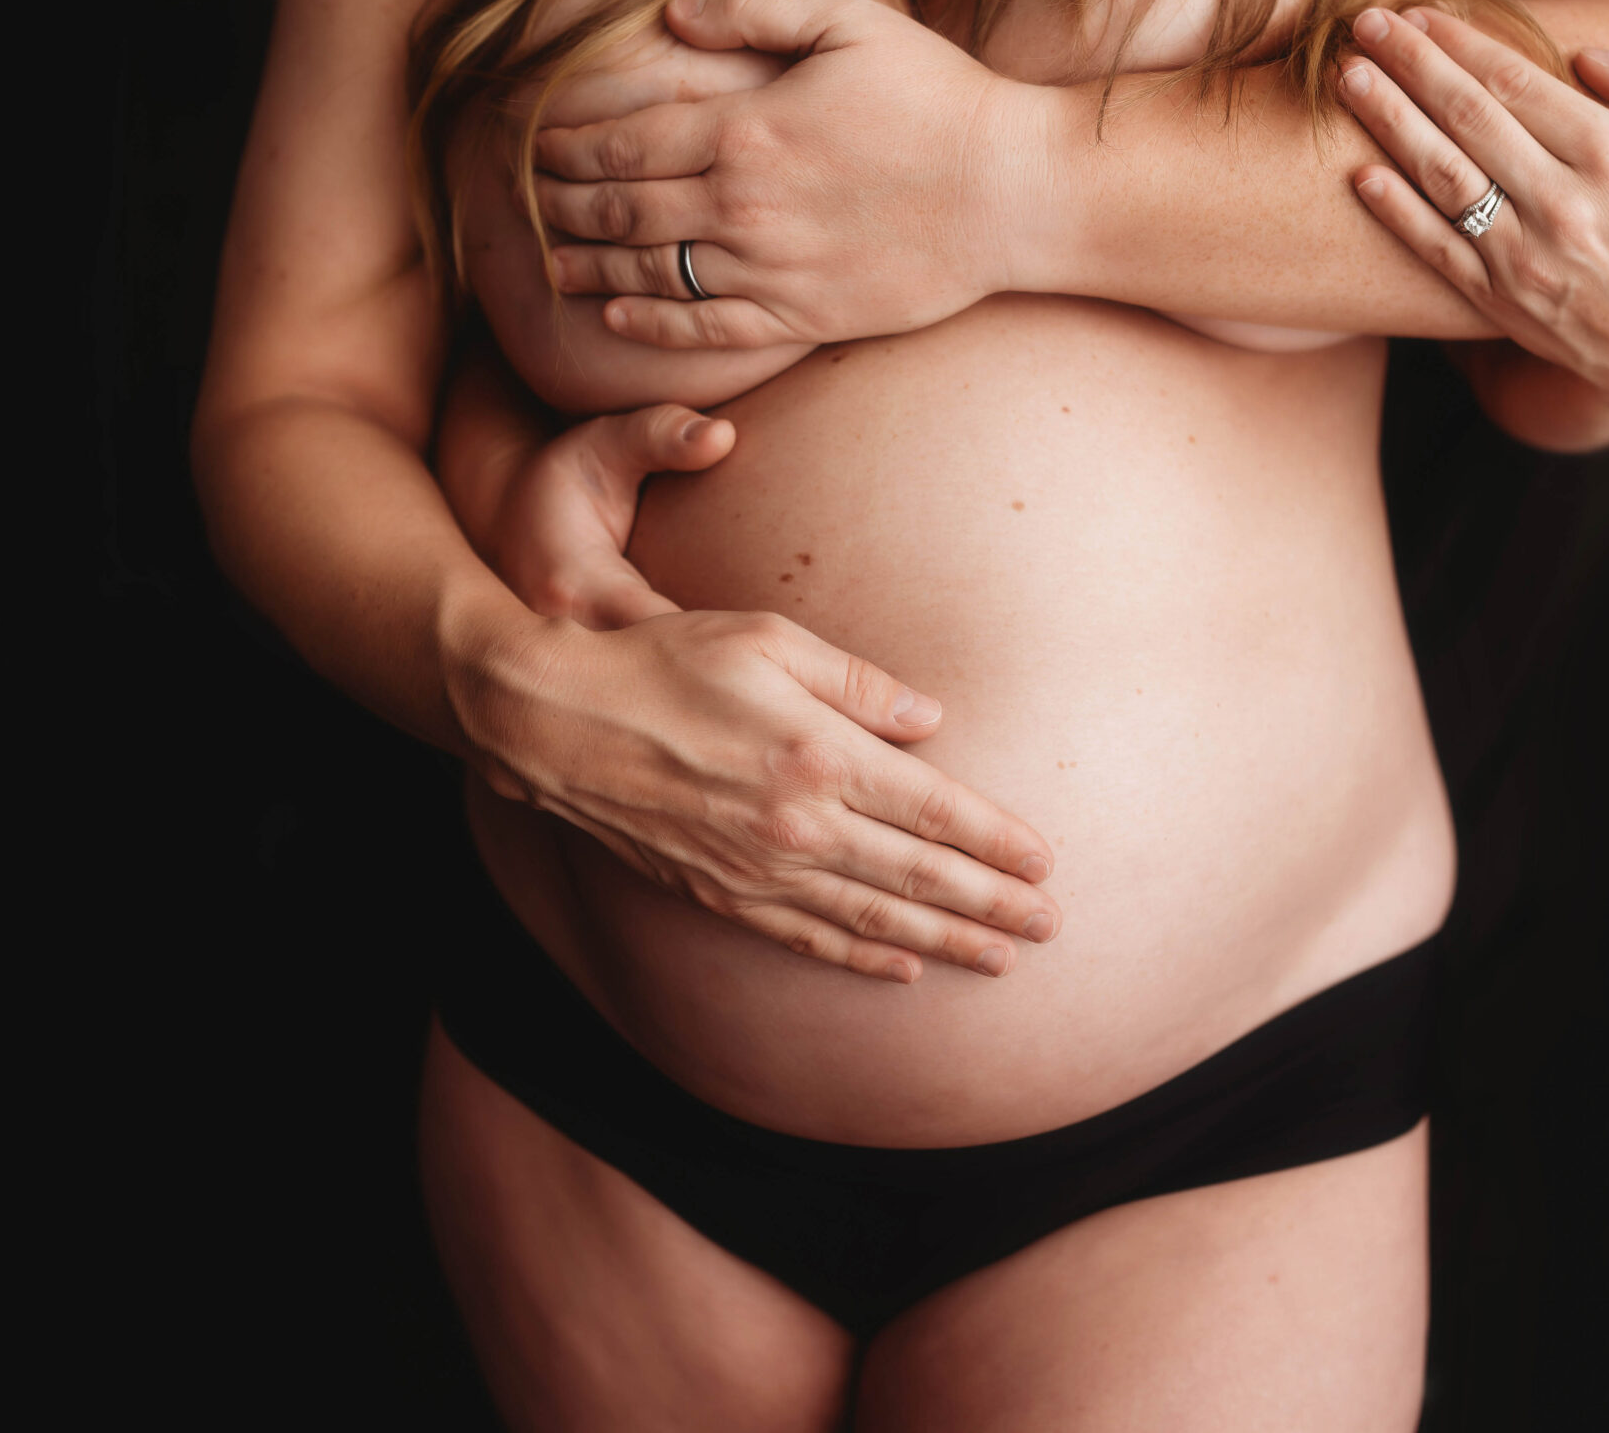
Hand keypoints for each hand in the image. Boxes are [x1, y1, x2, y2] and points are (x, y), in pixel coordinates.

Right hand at [440, 382, 1062, 982]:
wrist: (557, 721)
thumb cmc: (666, 660)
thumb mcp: (770, 640)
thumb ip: (860, 684)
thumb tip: (932, 721)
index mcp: (821, 756)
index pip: (935, 812)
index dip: (997, 842)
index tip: (1047, 862)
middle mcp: (799, 825)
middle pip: (919, 877)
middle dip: (992, 905)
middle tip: (1051, 927)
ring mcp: (759, 869)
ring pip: (873, 918)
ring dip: (946, 942)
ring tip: (1003, 959)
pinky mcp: (721, 893)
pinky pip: (808, 937)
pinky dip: (863, 957)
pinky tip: (904, 968)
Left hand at [529, 0, 1043, 350]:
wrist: (1015, 192)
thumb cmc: (939, 98)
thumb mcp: (851, 26)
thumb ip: (754, 12)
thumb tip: (673, 14)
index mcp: (745, 129)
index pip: (621, 142)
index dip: (564, 146)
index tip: (531, 146)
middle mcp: (743, 206)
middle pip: (620, 210)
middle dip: (559, 205)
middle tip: (524, 204)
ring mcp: (771, 268)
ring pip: (649, 274)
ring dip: (589, 268)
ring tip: (551, 263)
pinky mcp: (802, 316)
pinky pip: (705, 329)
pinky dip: (650, 326)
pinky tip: (617, 318)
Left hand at [1341, 6, 1608, 425]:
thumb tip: (1587, 55)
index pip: (1516, 83)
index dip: (1461, 42)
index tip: (1420, 13)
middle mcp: (1563, 203)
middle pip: (1467, 117)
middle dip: (1410, 64)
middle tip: (1364, 24)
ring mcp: (1525, 255)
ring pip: (1442, 175)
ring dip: (1389, 121)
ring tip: (1348, 79)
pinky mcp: (1498, 298)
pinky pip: (1435, 248)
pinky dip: (1394, 212)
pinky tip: (1359, 175)